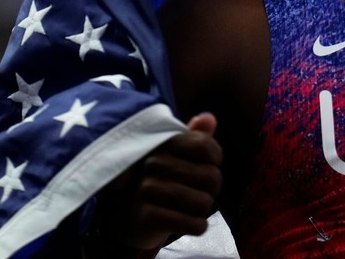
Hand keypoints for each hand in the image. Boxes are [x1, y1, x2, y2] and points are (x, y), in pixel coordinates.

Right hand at [91, 113, 223, 253]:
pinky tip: (189, 223)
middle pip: (212, 177)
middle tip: (194, 191)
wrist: (129, 217)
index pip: (207, 146)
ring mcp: (148, 189)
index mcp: (164, 143)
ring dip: (202, 210)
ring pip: (204, 202)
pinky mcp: (148, 216)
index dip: (215, 159)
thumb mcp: (180, 154)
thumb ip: (198, 136)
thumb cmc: (163, 180)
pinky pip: (193, 224)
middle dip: (210, 190)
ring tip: (187, 207)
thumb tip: (208, 117)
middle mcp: (154, 162)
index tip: (207, 165)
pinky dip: (197, 226)